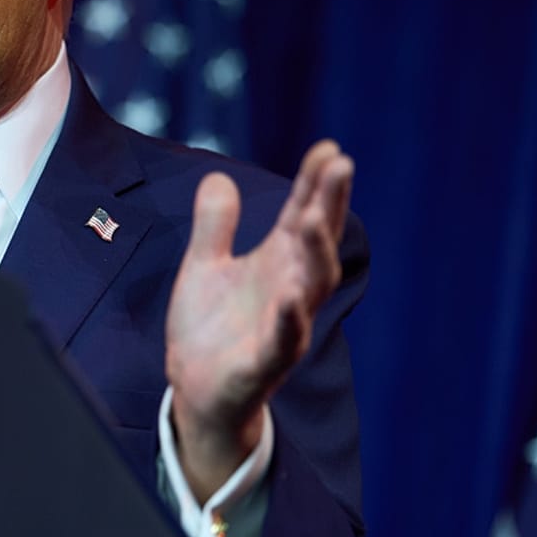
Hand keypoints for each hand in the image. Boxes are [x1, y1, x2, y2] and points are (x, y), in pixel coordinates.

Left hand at [165, 140, 353, 500]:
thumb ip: (214, 225)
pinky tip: (290, 297)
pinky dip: (289, 319)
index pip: (302, 214)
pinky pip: (284, 341)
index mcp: (277, 263)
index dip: (315, 183)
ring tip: (312, 218)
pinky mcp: (266, 362)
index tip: (330, 148)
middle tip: (341, 165)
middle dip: (329, 204)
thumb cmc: (210, 327)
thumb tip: (217, 176)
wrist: (195, 388)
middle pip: (318, 241)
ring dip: (315, 252)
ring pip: (311, 286)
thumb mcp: (204, 265)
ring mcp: (283, 325)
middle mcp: (290, 289)